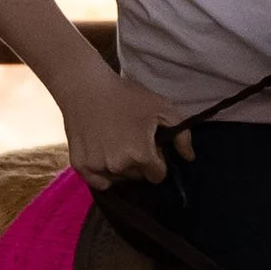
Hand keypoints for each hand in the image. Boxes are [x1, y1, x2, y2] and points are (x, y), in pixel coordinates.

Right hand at [58, 66, 182, 188]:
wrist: (85, 87)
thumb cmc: (126, 96)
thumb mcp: (162, 108)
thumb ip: (182, 135)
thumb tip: (189, 158)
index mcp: (141, 156)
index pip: (157, 175)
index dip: (156, 160)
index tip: (149, 145)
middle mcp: (119, 166)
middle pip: (137, 176)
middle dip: (138, 162)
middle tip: (130, 138)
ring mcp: (98, 167)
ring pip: (118, 178)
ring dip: (120, 166)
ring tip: (114, 141)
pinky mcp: (80, 166)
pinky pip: (98, 182)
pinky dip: (102, 174)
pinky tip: (102, 153)